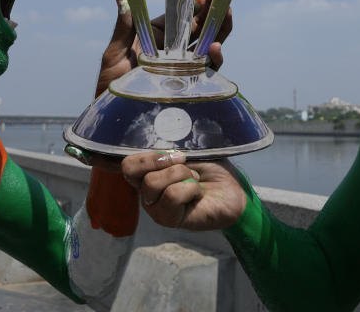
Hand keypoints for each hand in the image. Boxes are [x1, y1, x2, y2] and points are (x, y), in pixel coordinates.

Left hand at [94, 0, 232, 96]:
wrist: (113, 122)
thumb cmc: (109, 87)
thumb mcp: (114, 54)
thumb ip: (123, 27)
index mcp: (154, 39)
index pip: (177, 19)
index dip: (190, 6)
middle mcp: (172, 52)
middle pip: (196, 28)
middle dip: (210, 11)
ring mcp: (183, 69)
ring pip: (207, 45)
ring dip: (219, 29)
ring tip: (226, 12)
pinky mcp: (190, 86)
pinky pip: (208, 70)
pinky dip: (215, 58)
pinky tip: (215, 47)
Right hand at [120, 151, 245, 230]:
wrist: (233, 189)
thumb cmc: (211, 168)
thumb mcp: (190, 151)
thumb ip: (170, 147)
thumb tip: (156, 140)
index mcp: (147, 172)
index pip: (127, 165)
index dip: (140, 156)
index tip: (170, 153)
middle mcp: (146, 191)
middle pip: (134, 171)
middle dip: (165, 161)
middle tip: (186, 164)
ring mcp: (154, 207)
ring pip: (152, 183)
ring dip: (181, 175)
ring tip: (194, 180)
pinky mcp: (167, 219)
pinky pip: (171, 195)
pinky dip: (190, 189)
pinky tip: (197, 194)